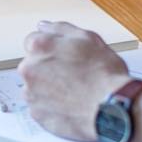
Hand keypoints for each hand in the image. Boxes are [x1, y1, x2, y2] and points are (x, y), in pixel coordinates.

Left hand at [18, 22, 130, 141]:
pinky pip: (41, 107)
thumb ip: (60, 29)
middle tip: (72, 75)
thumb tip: (44, 26)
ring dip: (49, 88)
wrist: (112, 108)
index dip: (51, 48)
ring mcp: (31, 94)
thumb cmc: (104, 74)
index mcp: (39, 47)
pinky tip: (70, 104)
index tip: (64, 56)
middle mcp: (29, 70)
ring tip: (74, 91)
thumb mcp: (88, 38)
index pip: (32, 41)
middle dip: (48, 68)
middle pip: (33, 65)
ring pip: (36, 87)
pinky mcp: (37, 115)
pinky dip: (52, 106)